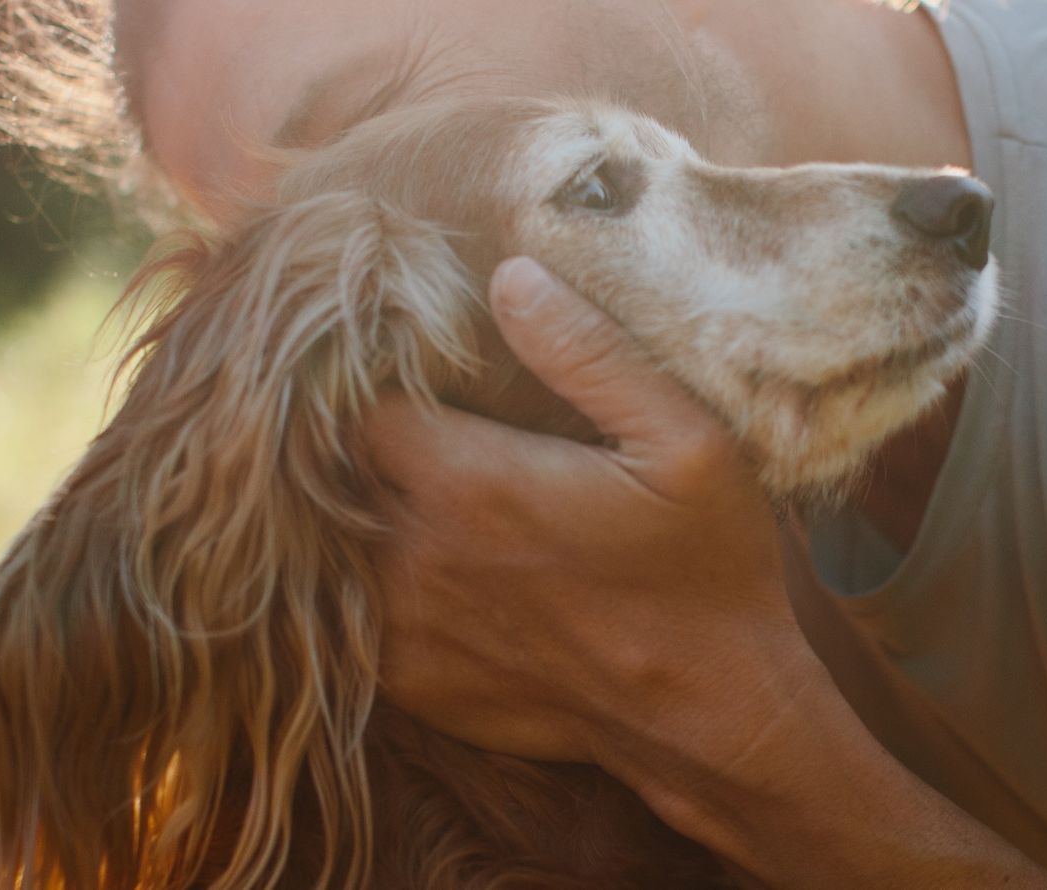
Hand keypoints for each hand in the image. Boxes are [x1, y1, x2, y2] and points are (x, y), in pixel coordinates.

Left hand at [365, 257, 807, 771]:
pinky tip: (437, 575)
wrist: (711, 715)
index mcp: (468, 481)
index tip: (420, 379)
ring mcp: (408, 629)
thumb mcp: (685, 443)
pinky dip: (377, 589)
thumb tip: (509, 277)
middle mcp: (416, 556)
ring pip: (337, 548)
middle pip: (335, 476)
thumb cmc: (707, 571)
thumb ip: (590, 354)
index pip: (357, 405)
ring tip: (424, 501)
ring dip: (367, 518)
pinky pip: (357, 619)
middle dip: (365, 449)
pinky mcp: (417, 685)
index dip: (381, 383)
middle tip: (426, 434)